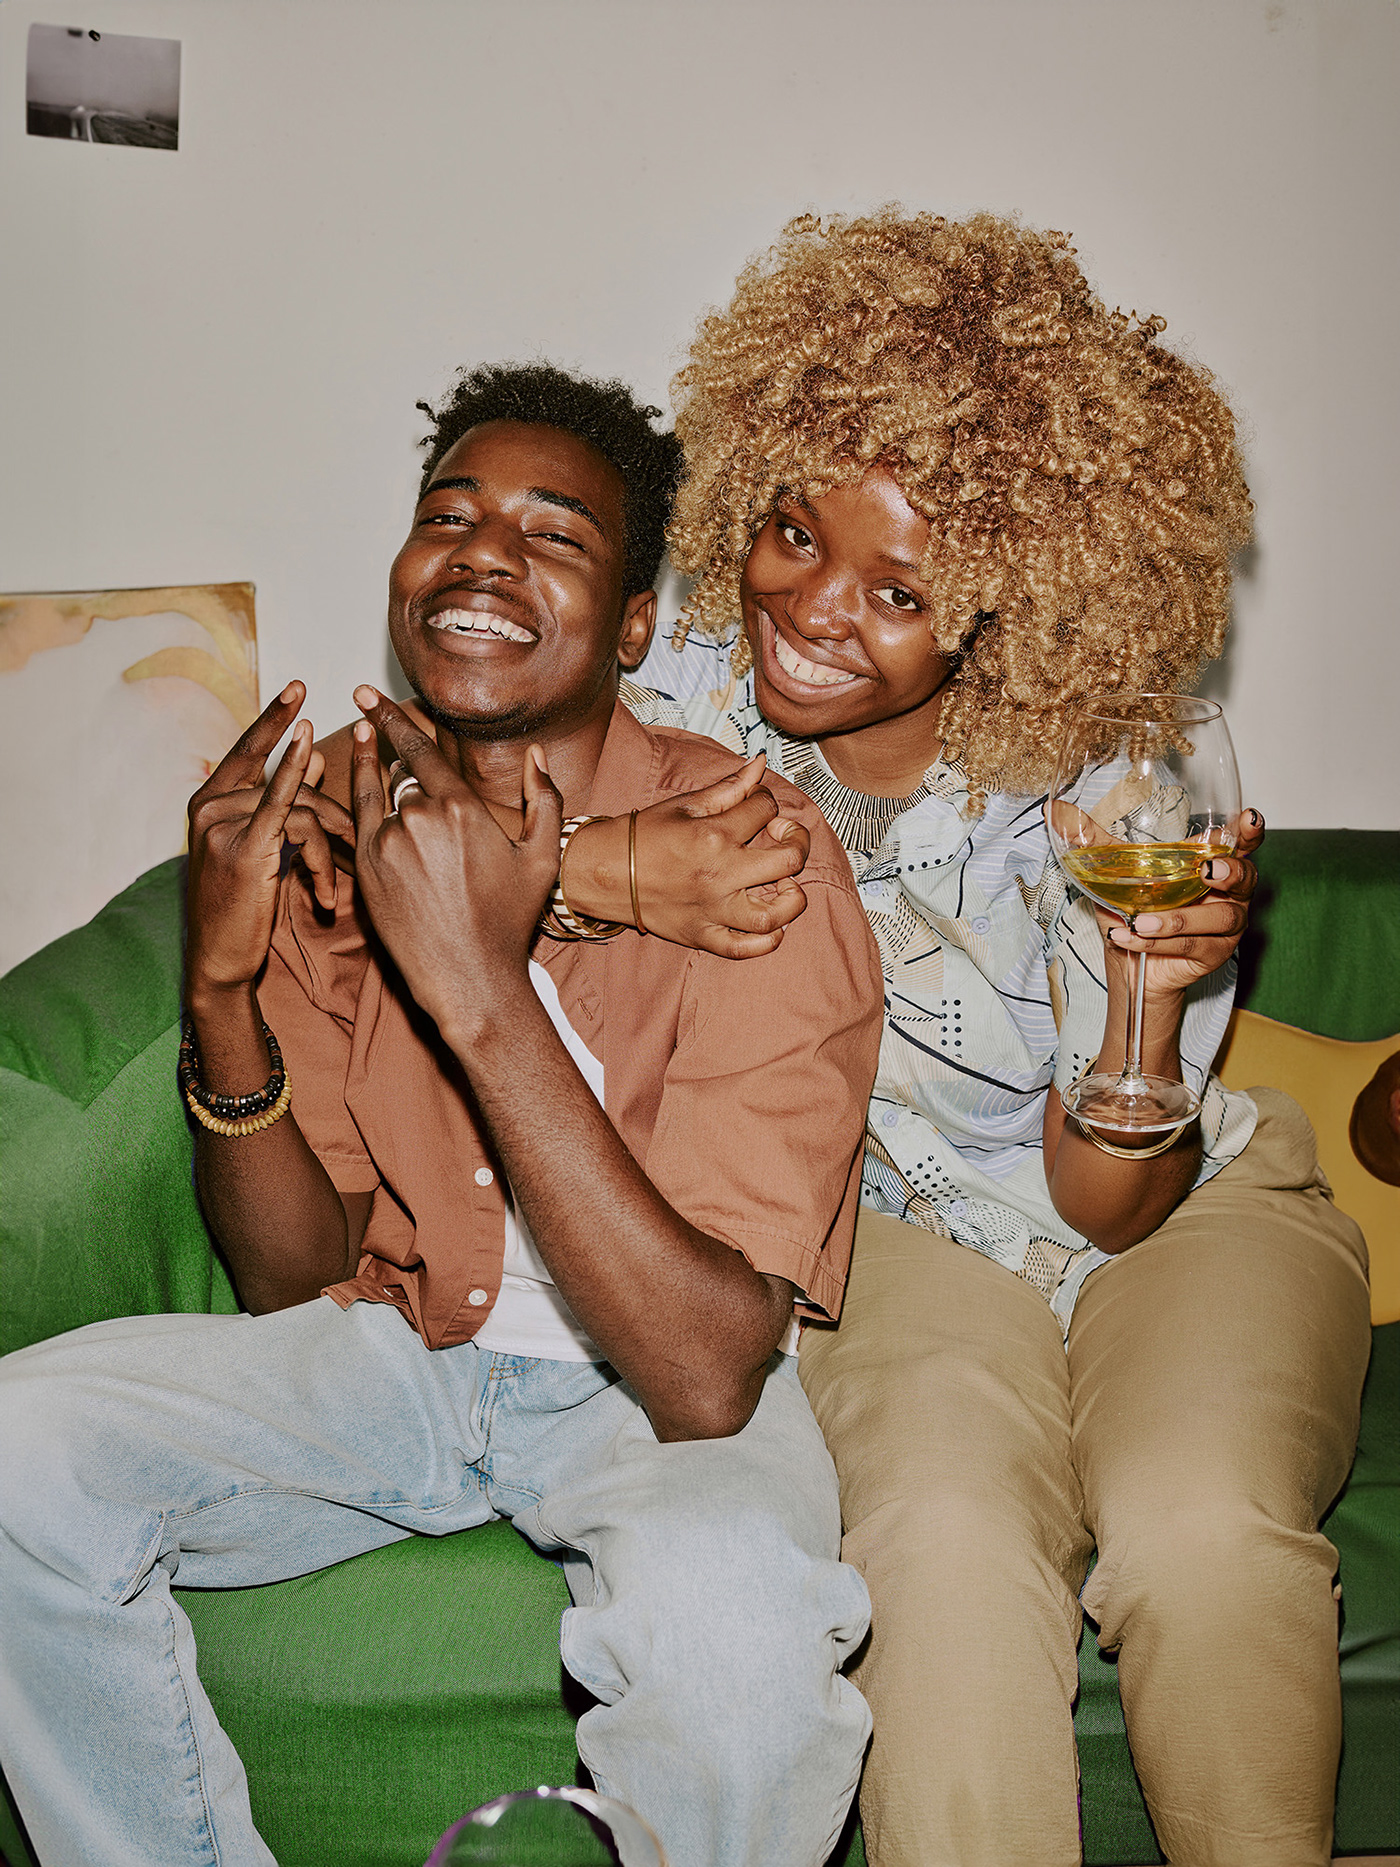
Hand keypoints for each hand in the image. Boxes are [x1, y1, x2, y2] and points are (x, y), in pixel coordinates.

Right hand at [185, 682, 355, 998]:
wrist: (220, 958)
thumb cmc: (244, 905)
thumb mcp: (266, 846)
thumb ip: (288, 799)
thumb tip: (319, 754)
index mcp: (210, 800)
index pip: (249, 749)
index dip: (274, 717)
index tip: (299, 686)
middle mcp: (210, 806)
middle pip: (290, 784)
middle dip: (332, 812)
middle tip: (357, 842)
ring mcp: (222, 825)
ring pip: (300, 808)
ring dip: (327, 850)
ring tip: (330, 892)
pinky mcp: (243, 848)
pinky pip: (286, 811)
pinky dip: (306, 793)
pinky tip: (325, 773)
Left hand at [350, 687, 561, 1036]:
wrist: (469, 977)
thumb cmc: (508, 921)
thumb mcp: (541, 858)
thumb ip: (543, 799)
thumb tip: (536, 755)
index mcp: (461, 808)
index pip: (421, 751)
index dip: (394, 720)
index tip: (370, 696)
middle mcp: (420, 818)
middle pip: (401, 776)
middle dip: (391, 756)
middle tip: (368, 716)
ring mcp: (387, 843)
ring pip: (377, 800)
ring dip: (373, 781)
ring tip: (359, 747)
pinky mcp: (367, 868)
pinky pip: (355, 822)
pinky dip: (351, 801)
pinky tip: (345, 788)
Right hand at [566, 754, 811, 956]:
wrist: (603, 872)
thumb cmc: (641, 836)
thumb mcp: (684, 805)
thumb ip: (728, 788)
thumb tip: (760, 764)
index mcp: (713, 835)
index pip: (766, 810)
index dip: (768, 802)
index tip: (758, 807)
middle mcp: (719, 874)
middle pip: (789, 860)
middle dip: (797, 841)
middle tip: (782, 839)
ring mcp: (712, 909)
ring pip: (775, 914)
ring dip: (792, 898)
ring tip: (784, 884)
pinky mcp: (702, 935)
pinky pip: (745, 948)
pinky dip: (767, 940)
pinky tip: (772, 923)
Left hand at [1100, 808, 1264, 997]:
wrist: (1128, 956)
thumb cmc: (1131, 908)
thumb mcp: (1112, 871)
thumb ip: (1091, 841)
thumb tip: (1053, 811)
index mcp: (1209, 863)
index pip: (1239, 842)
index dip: (1250, 830)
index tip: (1250, 818)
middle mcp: (1226, 892)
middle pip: (1245, 878)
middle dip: (1229, 872)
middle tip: (1206, 872)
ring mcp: (1225, 925)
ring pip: (1219, 918)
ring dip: (1179, 919)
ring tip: (1140, 921)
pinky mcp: (1215, 953)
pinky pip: (1194, 946)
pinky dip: (1160, 942)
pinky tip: (1131, 937)